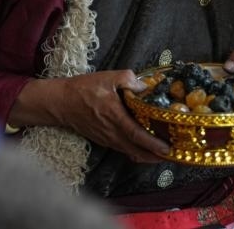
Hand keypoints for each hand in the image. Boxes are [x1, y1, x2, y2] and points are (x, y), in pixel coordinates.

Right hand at [10, 71, 169, 163]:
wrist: (61, 102)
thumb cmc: (83, 89)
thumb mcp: (107, 77)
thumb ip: (129, 79)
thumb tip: (146, 86)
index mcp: (114, 116)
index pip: (137, 135)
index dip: (153, 143)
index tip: (168, 148)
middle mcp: (111, 132)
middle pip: (137, 151)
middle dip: (155, 156)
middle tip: (173, 155)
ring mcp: (107, 139)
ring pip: (130, 152)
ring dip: (147, 156)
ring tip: (162, 153)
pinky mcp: (103, 140)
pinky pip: (123, 149)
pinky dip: (136, 151)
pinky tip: (143, 147)